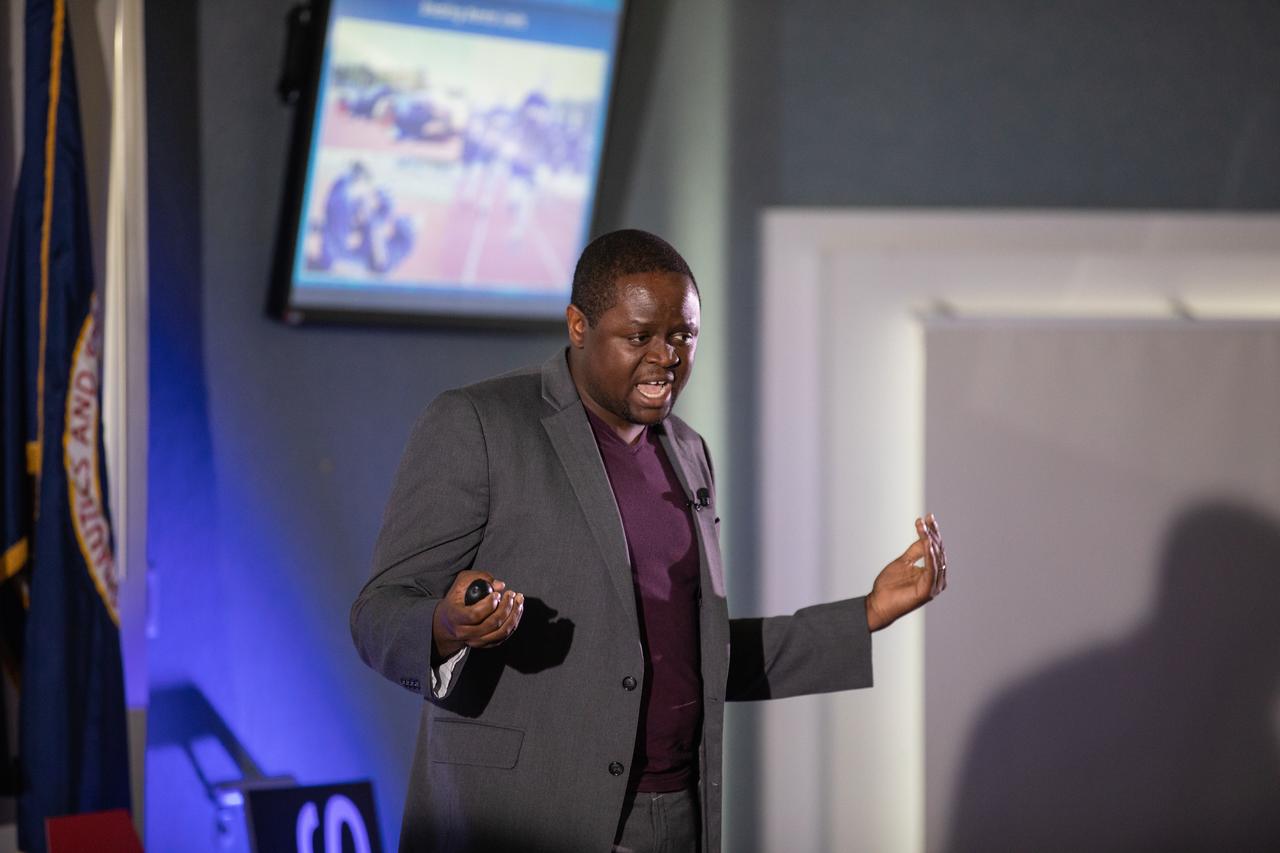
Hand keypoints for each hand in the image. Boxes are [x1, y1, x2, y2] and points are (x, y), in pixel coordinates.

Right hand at [432, 570, 524, 659]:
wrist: (448, 623)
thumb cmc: (456, 600)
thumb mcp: (461, 583)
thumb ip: (479, 578)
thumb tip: (500, 585)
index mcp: (455, 617)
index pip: (474, 615)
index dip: (489, 605)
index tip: (497, 594)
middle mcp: (464, 633)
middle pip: (491, 624)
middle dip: (505, 607)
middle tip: (511, 593)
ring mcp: (475, 641)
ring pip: (500, 633)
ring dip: (513, 615)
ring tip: (518, 600)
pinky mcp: (485, 644)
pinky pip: (504, 636)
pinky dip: (514, 622)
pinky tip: (517, 609)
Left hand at [865, 514, 947, 631]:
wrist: (878, 604)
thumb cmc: (889, 586)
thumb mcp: (903, 562)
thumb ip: (915, 551)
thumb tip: (925, 537)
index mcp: (932, 572)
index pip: (935, 548)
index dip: (932, 532)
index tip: (927, 517)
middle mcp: (937, 578)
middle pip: (938, 552)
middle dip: (933, 534)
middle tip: (927, 519)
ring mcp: (934, 585)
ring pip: (936, 559)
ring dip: (930, 542)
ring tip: (924, 528)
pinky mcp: (927, 591)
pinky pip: (931, 570)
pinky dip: (930, 556)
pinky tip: (927, 544)